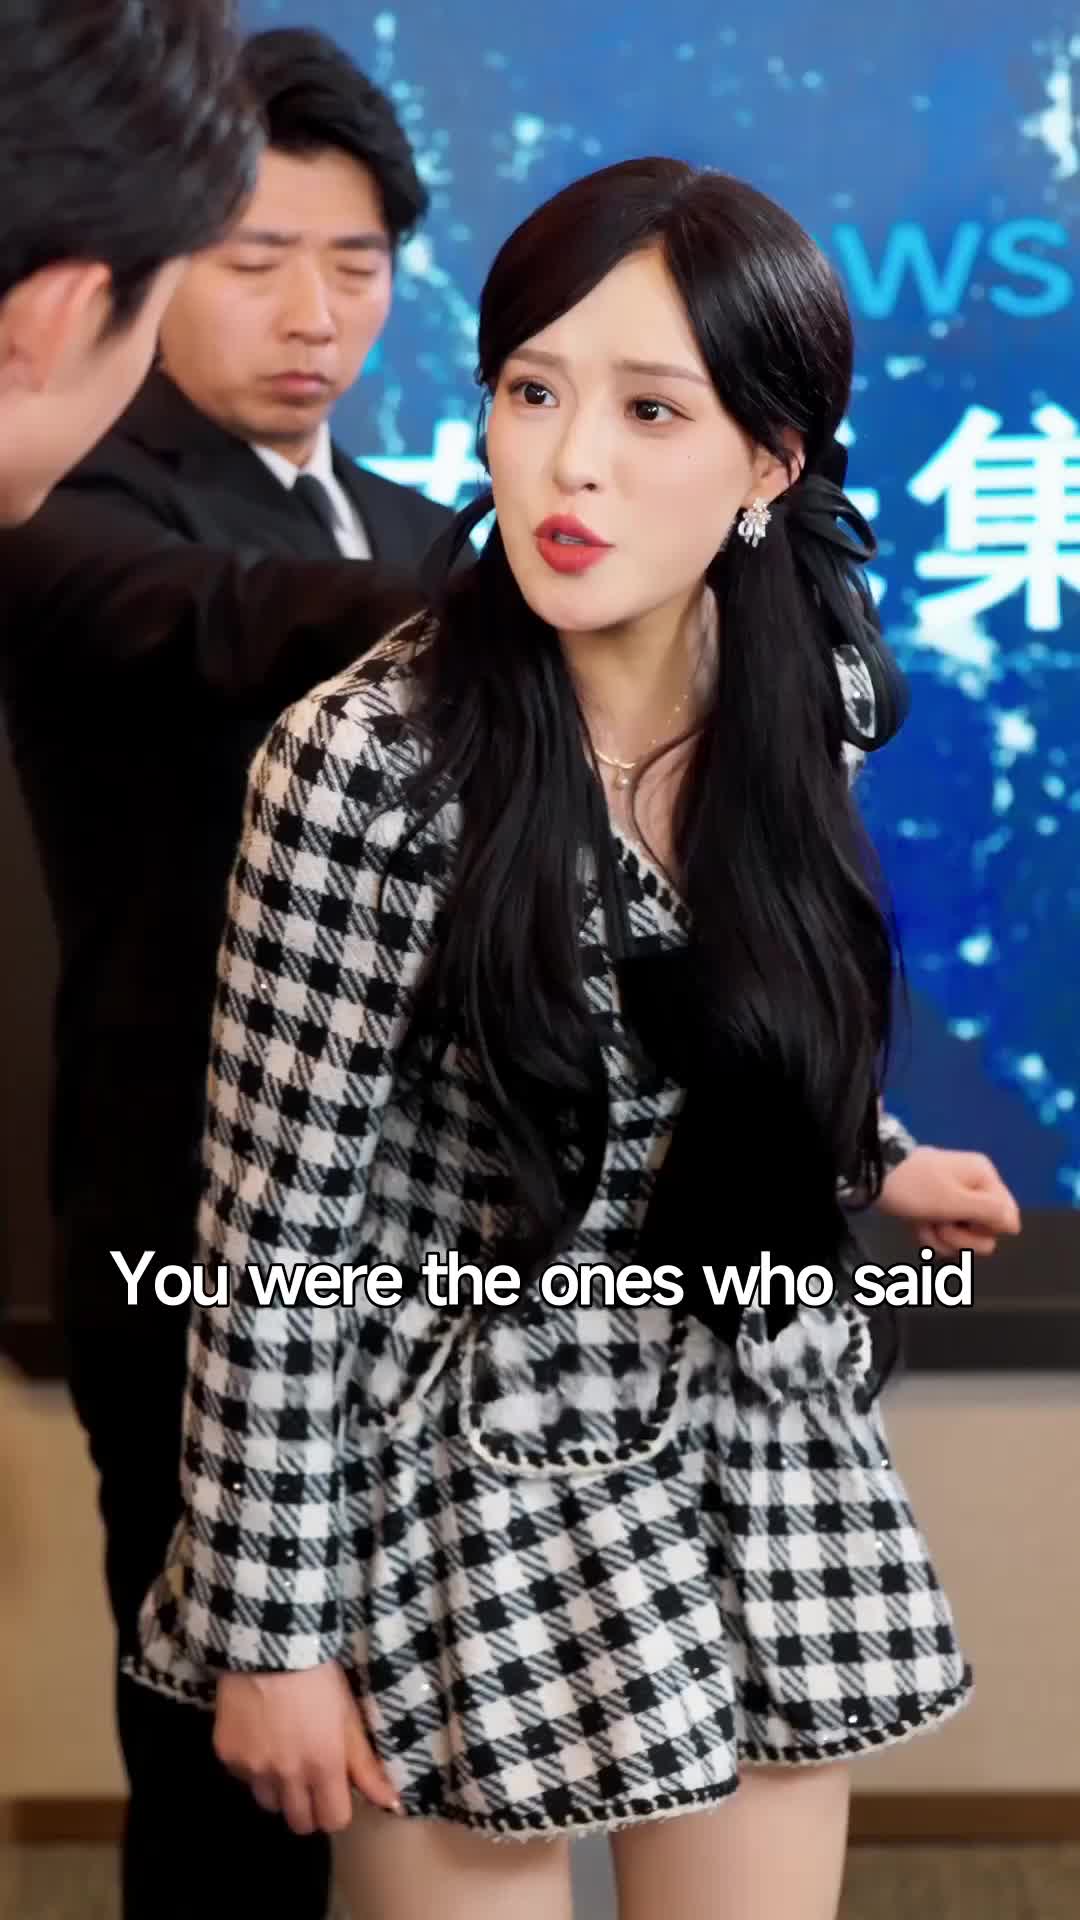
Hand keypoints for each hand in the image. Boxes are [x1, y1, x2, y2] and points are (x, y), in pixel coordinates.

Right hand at [213, 1660, 401, 1834]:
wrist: (269, 1645)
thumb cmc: (319, 1677)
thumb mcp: (349, 1716)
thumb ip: (367, 1766)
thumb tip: (393, 1804)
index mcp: (324, 1766)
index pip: (333, 1821)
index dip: (336, 1809)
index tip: (334, 1791)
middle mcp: (288, 1776)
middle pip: (298, 1823)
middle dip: (307, 1807)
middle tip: (308, 1777)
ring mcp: (253, 1769)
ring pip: (268, 1802)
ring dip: (278, 1788)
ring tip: (282, 1754)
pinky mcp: (227, 1756)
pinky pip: (243, 1777)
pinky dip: (253, 1765)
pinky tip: (259, 1735)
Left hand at [875, 1145, 1020, 1257]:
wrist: (871, 1175)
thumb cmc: (914, 1187)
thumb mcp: (954, 1200)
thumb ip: (988, 1212)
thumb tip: (1015, 1225)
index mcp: (983, 1178)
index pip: (1006, 1218)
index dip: (987, 1229)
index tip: (965, 1223)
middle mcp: (973, 1187)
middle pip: (984, 1232)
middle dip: (959, 1237)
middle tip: (940, 1224)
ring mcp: (952, 1199)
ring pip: (962, 1238)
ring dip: (940, 1238)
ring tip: (923, 1224)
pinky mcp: (935, 1210)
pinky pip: (942, 1234)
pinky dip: (928, 1235)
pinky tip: (915, 1227)